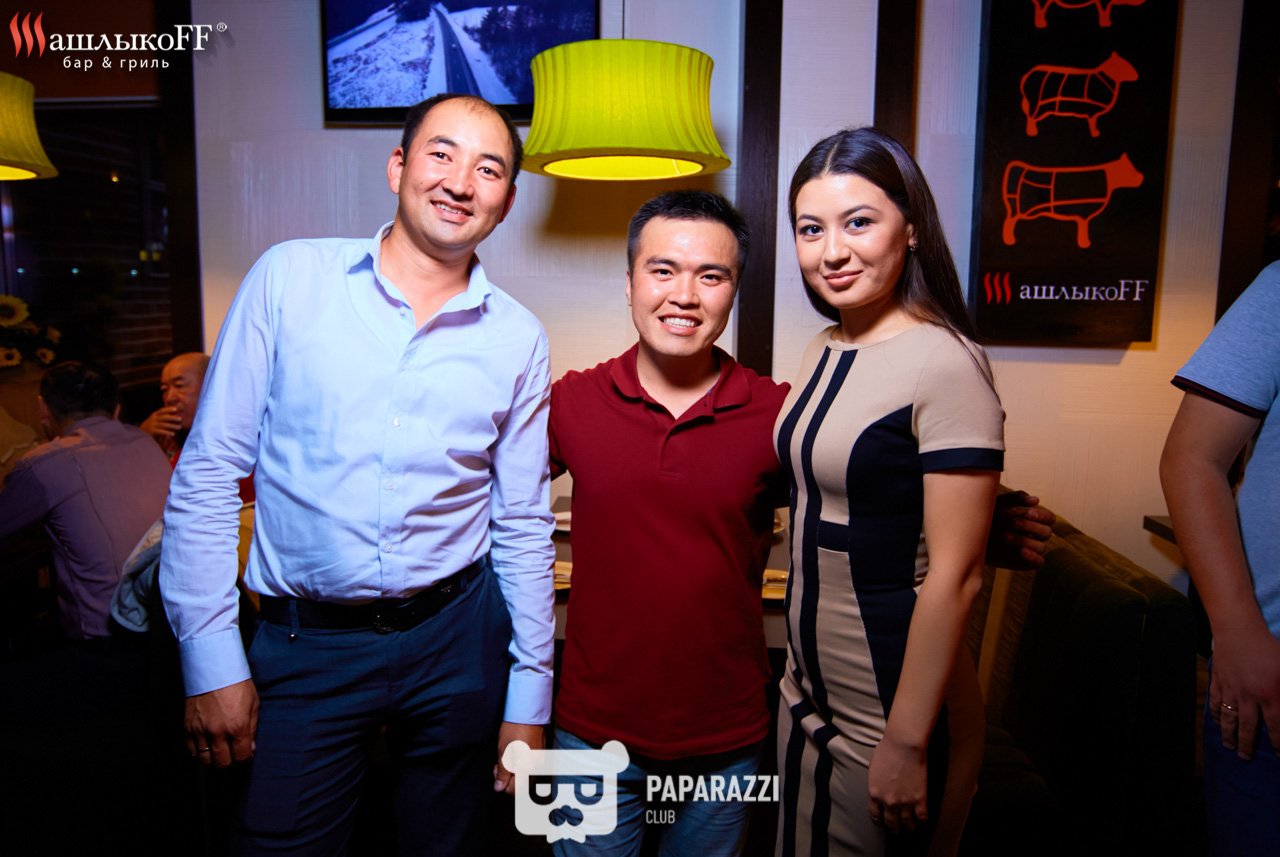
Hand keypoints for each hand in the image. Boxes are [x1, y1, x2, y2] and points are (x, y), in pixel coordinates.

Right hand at [141, 406, 181, 453]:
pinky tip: (173, 434)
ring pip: (164, 425)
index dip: (169, 409)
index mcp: (155, 414)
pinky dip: (167, 432)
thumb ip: (163, 416)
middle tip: (180, 419)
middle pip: (164, 417)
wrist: (142, 431)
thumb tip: (175, 412)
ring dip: (172, 426)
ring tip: (179, 427)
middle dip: (173, 418)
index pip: (162, 410)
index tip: (176, 409)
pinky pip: (161, 431)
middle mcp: (154, 419)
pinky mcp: (153, 431)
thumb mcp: (156, 418)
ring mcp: (153, 425)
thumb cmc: (153, 424)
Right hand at [185, 678, 258, 767]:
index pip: (241, 756)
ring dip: (213, 758)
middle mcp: (217, 731)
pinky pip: (191, 749)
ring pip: (204, 759)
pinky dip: (198, 751)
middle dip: (229, 761)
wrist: (213, 669)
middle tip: (232, 753)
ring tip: (218, 751)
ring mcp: (200, 730)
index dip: (245, 757)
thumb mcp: (253, 704)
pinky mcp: (188, 726)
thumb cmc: (237, 684)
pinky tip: (206, 745)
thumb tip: (250, 748)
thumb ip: (252, 729)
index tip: (245, 753)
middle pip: (222, 762)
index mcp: (237, 726)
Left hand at [494, 721, 543, 794]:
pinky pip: (532, 767)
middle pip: (522, 785)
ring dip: (516, 773)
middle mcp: (536, 768)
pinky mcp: (542, 754)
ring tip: (508, 758)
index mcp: (525, 769)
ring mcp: (541, 761)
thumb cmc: (513, 731)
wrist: (528, 712)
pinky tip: (517, 754)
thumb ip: (502, 772)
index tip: (497, 771)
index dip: (502, 784)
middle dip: (509, 780)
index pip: (514, 790)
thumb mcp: (503, 752)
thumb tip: (499, 788)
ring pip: (527, 776)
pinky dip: (523, 765)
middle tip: (500, 765)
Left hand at [867, 734, 927, 833]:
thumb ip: (876, 782)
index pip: (874, 814)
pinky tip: (922, 819)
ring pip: (906, 823)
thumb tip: (879, 788)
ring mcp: (904, 802)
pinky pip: (921, 817)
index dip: (878, 820)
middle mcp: (888, 801)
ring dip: (908, 827)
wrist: (903, 745)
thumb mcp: (873, 768)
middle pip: (890, 822)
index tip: (881, 821)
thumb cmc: (887, 750)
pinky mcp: (919, 799)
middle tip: (896, 828)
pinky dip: (922, 820)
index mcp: (874, 793)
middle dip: (893, 827)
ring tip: (910, 827)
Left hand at [986, 491, 1054, 569]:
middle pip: (1046, 532)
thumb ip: (1016, 498)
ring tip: (1004, 535)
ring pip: (1041, 547)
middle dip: (1030, 527)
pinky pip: (1039, 562)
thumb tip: (1036, 500)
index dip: (1042, 516)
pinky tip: (1022, 550)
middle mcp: (1034, 535)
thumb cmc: (985, 517)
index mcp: (1032, 520)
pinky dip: (1034, 557)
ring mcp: (1031, 549)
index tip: (1028, 513)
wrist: (968, 537)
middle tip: (1011, 523)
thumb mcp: (998, 503)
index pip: (1049, 519)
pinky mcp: (1025, 563)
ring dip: (1024, 540)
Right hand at [1208, 627, 1279, 758]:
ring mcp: (1231, 690)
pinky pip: (1215, 702)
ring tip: (1228, 746)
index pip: (1276, 727)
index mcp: (1271, 695)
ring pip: (1229, 718)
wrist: (1239, 629)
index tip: (1279, 756)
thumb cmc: (1270, 647)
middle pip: (1247, 727)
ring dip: (1228, 734)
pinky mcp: (1219, 681)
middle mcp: (1249, 697)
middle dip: (1246, 745)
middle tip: (1244, 758)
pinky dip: (1215, 714)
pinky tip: (1216, 721)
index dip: (1279, 744)